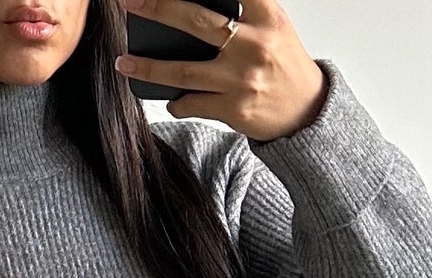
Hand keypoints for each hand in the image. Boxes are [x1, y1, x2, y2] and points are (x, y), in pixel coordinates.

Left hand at [115, 0, 328, 141]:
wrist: (306, 112)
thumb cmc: (283, 64)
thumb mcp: (272, 25)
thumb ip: (243, 10)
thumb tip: (190, 8)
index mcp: (266, 16)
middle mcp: (253, 45)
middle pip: (195, 21)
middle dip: (158, 9)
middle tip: (130, 3)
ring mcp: (241, 80)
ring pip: (184, 71)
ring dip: (149, 67)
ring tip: (124, 62)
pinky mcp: (234, 110)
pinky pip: (193, 103)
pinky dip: (177, 102)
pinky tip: (170, 99)